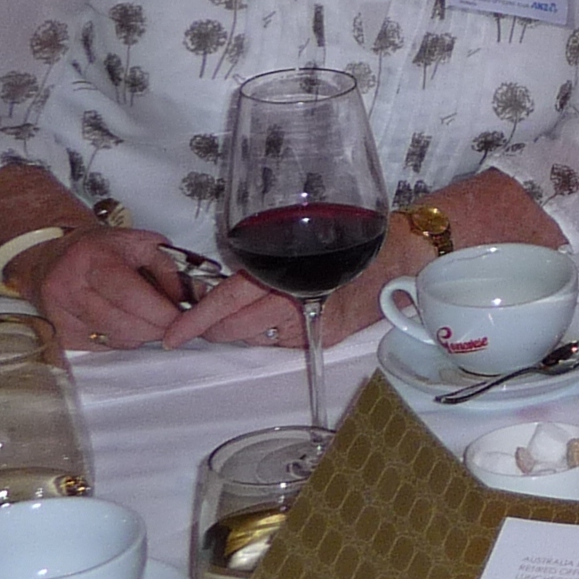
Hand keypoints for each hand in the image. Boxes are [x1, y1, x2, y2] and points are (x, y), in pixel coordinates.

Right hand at [9, 227, 196, 349]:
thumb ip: (168, 268)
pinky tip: (127, 325)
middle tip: (173, 324)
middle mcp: (69, 286)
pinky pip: (101, 346)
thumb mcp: (140, 244)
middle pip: (122, 321)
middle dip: (155, 327)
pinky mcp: (60, 332)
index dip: (160, 311)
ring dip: (141, 335)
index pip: (129, 295)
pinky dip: (123, 339)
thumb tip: (194, 296)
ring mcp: (60, 312)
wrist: (52, 255)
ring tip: (152, 321)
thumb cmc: (101, 249)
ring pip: (113, 337)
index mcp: (91, 259)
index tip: (182, 318)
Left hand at [165, 232, 407, 348]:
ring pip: (256, 337)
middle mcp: (299, 302)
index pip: (230, 299)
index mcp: (288, 274)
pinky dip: (271, 332)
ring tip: (244, 314)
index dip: (197, 317)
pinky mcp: (326, 336)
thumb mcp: (307, 236)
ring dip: (242, 330)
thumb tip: (225, 278)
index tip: (172, 334)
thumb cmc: (354, 236)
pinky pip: (282, 341)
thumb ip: (268, 256)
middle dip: (215, 327)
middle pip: (236, 327)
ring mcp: (314, 324)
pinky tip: (278, 316)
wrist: (406, 255)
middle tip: (203, 320)